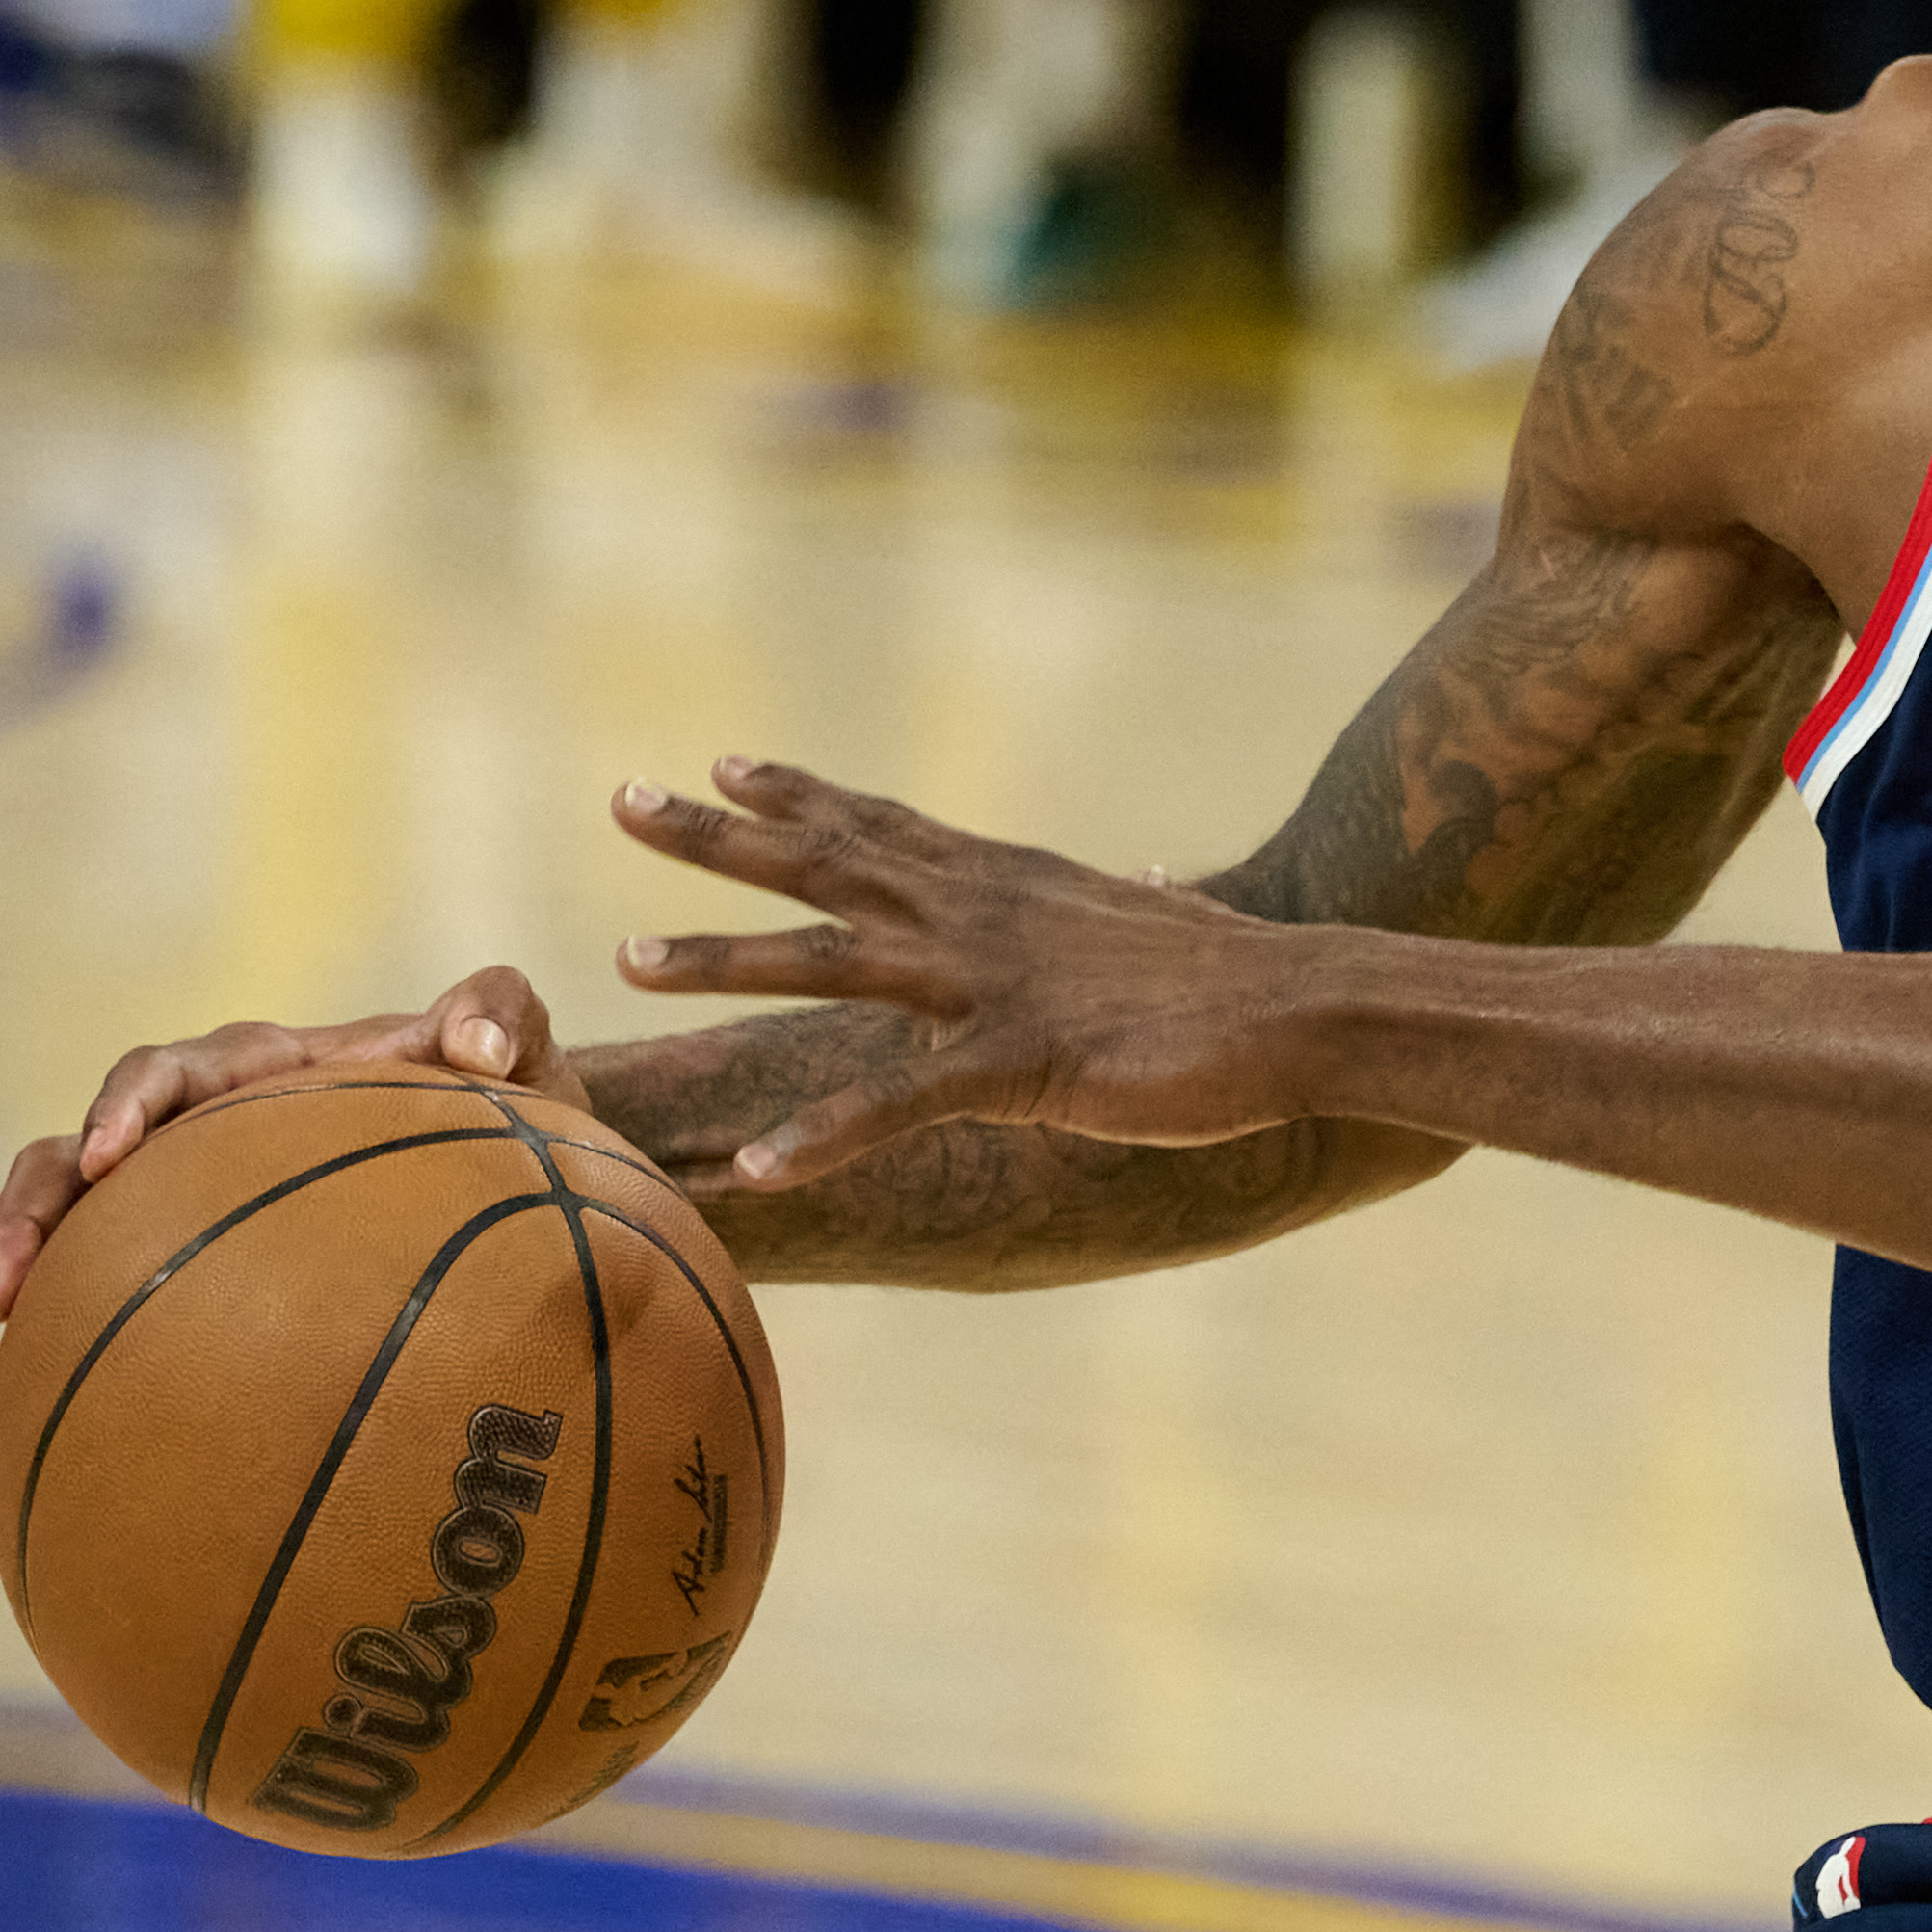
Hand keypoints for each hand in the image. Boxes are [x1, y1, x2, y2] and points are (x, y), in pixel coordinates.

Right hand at [0, 966, 584, 1321]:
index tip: (108, 1154)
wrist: (524, 1164)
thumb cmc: (510, 1099)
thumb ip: (501, 1011)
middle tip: (9, 1278)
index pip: (169, 1073)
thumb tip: (474, 1045)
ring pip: (78, 1223)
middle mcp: (208, 1130)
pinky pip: (121, 1291)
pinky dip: (79, 1333)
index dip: (127, 1105)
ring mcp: (194, 1196)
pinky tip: (52, 1413)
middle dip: (34, 1202)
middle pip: (81, 1153)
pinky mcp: (200, 1258)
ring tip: (5, 1323)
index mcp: (262, 1072)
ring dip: (29, 1259)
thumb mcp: (519, 1047)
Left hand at [608, 759, 1317, 1182]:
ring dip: (724, 958)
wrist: (1306, 1006)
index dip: (799, 794)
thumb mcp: (1169, 925)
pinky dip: (822, 1137)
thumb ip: (1132, 904)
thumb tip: (1145, 881)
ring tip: (631, 961)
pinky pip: (897, 1104)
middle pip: (826, 863)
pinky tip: (755, 1167)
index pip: (884, 824)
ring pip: (830, 960)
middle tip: (625, 800)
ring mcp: (993, 985)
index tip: (724, 764)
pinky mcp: (1020, 1064)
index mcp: (1011, 885)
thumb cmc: (1245, 977)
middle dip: (718, 837)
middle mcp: (982, 916)